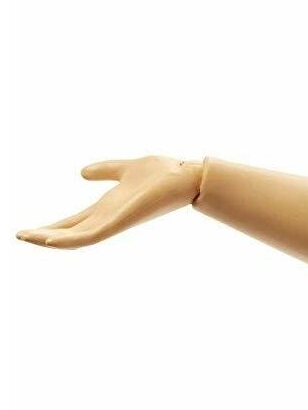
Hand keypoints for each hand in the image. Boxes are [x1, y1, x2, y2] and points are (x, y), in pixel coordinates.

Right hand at [16, 156, 203, 248]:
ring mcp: (114, 222)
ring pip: (76, 238)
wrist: (187, 175)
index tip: (27, 230)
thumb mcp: (125, 168)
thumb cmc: (163, 173)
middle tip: (19, 236)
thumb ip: (105, 170)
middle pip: (70, 232)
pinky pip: (91, 236)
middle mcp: (108, 218)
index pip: (73, 221)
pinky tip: (49, 240)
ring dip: (50, 240)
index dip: (51, 226)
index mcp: (107, 208)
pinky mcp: (121, 222)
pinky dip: (70, 240)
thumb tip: (82, 172)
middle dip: (44, 236)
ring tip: (26, 238)